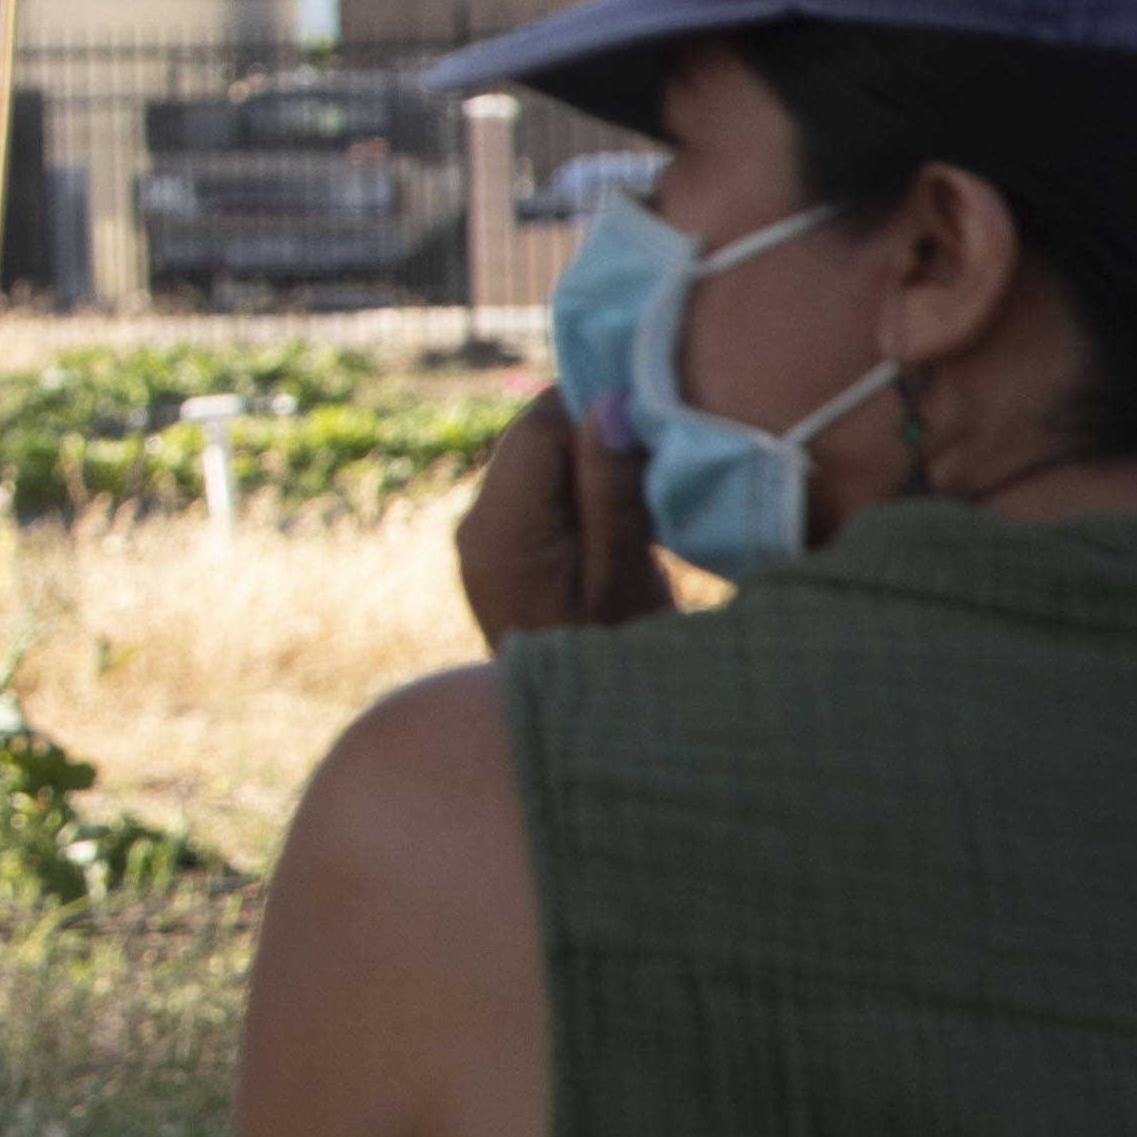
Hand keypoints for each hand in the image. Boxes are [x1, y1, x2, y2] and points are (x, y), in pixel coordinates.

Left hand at [456, 390, 674, 644]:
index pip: (540, 423)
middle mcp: (475, 526)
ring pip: (540, 462)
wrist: (587, 735)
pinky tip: (620, 519)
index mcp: (498, 529)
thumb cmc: (616, 657)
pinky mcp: (501, 551)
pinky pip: (539, 493)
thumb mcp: (624, 574)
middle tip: (661, 461)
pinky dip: (580, 491)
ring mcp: (482, 540)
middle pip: (534, 437)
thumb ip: (611, 488)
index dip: (599, 411)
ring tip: (645, 496)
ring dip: (591, 465)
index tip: (659, 428)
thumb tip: (607, 401)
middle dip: (595, 436)